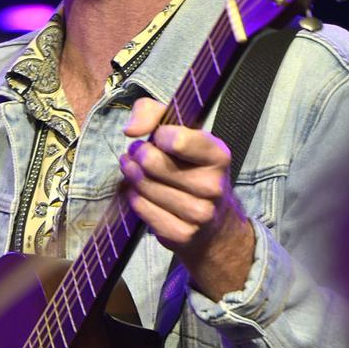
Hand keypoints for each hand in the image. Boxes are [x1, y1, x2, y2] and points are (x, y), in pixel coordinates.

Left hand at [120, 97, 255, 299]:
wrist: (214, 223)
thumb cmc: (191, 166)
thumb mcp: (181, 131)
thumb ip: (152, 112)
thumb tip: (130, 130)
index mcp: (218, 155)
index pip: (175, 139)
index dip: (158, 135)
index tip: (158, 138)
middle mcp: (213, 185)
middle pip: (152, 163)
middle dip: (138, 155)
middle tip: (138, 154)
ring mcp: (199, 213)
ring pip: (144, 187)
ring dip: (132, 175)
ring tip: (136, 171)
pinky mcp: (182, 234)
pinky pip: (141, 209)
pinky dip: (134, 198)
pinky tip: (141, 193)